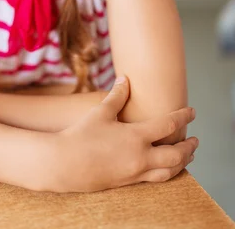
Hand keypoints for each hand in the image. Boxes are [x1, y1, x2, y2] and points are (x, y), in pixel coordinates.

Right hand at [51, 76, 197, 192]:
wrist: (65, 164)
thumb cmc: (82, 135)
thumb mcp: (101, 112)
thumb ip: (117, 96)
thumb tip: (125, 79)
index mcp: (136, 137)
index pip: (169, 125)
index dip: (183, 116)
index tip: (192, 111)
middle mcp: (141, 157)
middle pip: (176, 154)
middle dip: (189, 147)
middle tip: (195, 140)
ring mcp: (136, 172)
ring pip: (169, 171)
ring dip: (182, 163)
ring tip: (187, 156)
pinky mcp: (129, 182)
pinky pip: (156, 179)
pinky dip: (167, 173)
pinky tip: (166, 168)